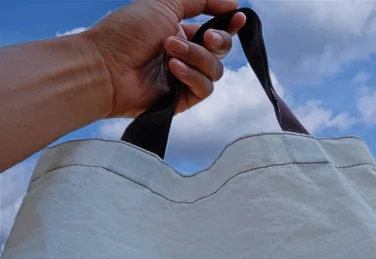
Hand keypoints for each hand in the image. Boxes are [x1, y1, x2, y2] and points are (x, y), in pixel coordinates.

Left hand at [83, 0, 245, 118]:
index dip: (229, 25)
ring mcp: (183, 78)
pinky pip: (205, 88)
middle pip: (221, 51)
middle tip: (208, 37)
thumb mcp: (164, 4)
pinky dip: (193, 76)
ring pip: (215, 69)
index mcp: (179, 32)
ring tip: (170, 50)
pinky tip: (174, 69)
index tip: (238, 17)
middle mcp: (184, 56)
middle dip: (219, 41)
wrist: (104, 66)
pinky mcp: (182, 99)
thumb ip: (199, 0)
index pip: (215, 30)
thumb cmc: (126, 32)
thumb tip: (231, 2)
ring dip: (197, 57)